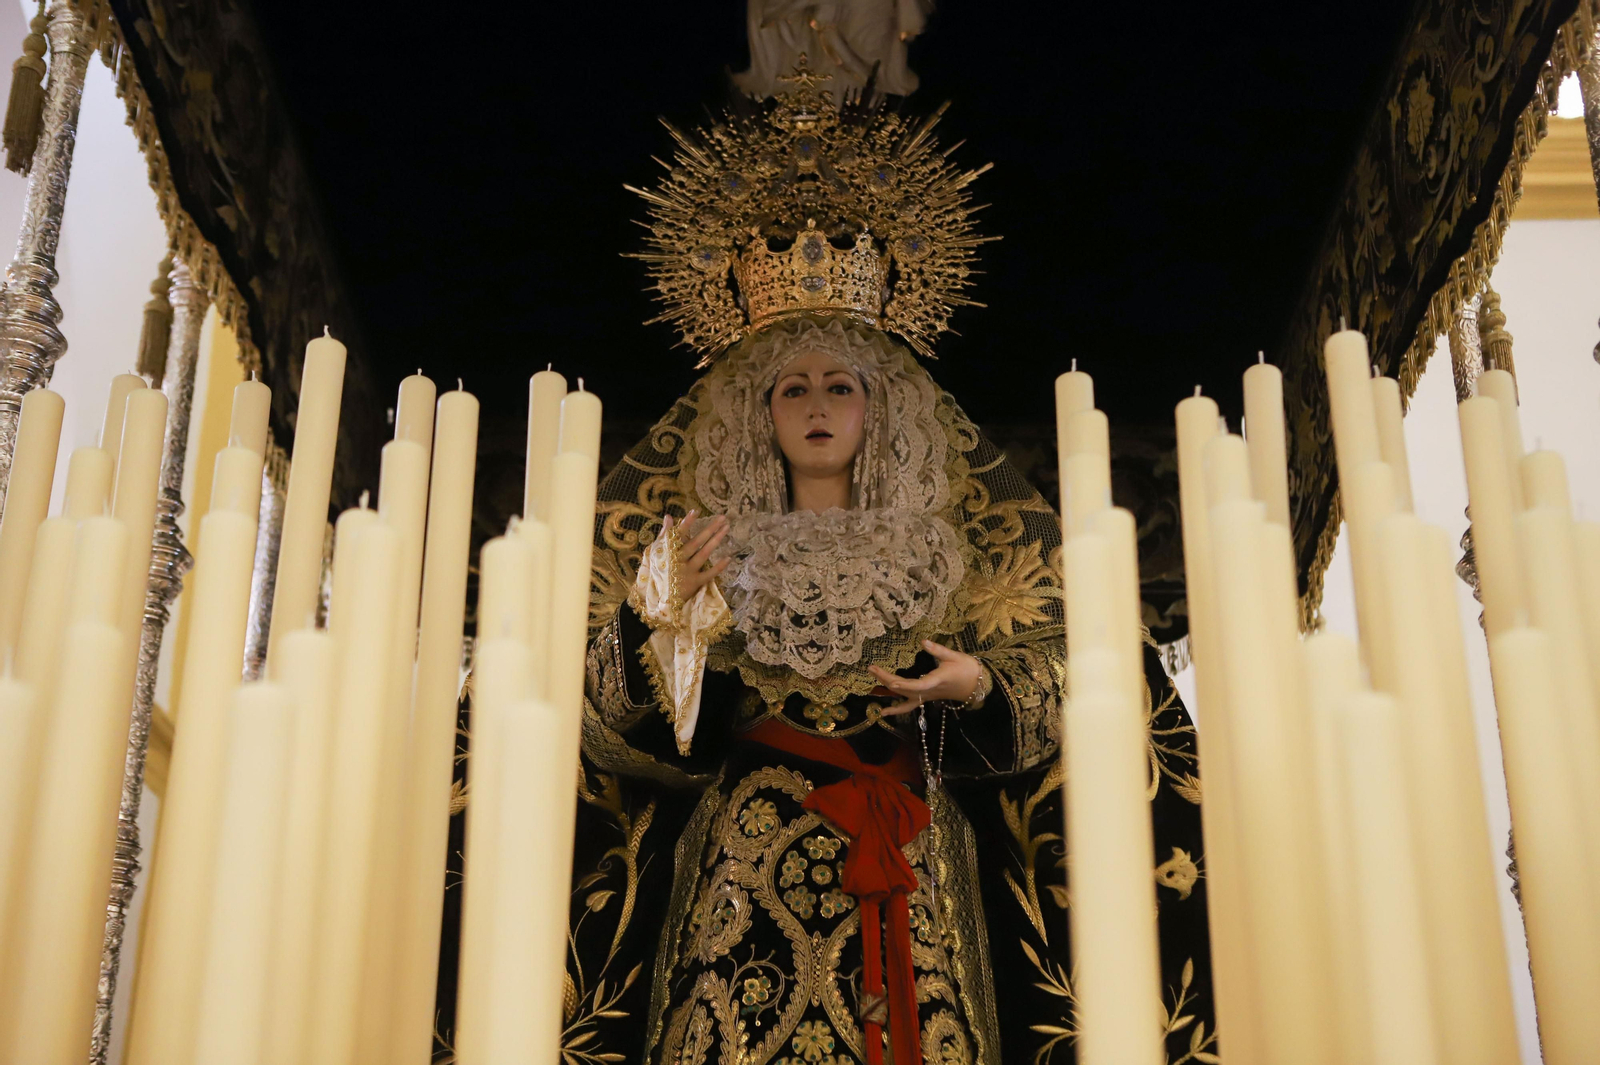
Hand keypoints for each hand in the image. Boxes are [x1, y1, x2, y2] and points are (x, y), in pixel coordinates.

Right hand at [663, 509, 729, 600]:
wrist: (657, 598)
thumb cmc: (657, 571)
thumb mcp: (655, 552)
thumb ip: (664, 535)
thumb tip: (669, 516)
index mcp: (668, 551)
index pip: (678, 534)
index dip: (687, 523)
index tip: (696, 511)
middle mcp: (678, 560)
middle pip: (696, 542)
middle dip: (710, 529)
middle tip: (723, 518)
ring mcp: (687, 571)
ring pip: (703, 554)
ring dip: (715, 541)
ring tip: (726, 529)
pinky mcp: (694, 583)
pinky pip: (709, 574)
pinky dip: (719, 567)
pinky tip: (728, 557)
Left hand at [868, 640, 983, 715]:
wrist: (977, 685)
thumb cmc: (967, 669)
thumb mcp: (954, 656)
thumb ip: (938, 649)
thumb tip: (923, 641)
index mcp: (937, 680)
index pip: (919, 685)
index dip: (906, 684)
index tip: (893, 681)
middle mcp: (929, 691)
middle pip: (905, 689)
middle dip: (887, 679)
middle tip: (871, 668)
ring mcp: (927, 696)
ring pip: (905, 696)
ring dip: (888, 689)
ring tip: (873, 680)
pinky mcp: (926, 696)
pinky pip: (910, 704)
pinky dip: (897, 708)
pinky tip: (885, 711)